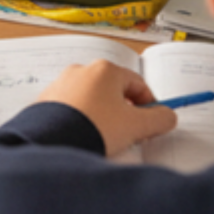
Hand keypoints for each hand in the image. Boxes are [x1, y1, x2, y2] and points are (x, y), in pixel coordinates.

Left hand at [34, 60, 177, 156]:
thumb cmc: (96, 129)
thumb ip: (160, 119)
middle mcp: (81, 71)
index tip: (152, 124)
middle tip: (130, 134)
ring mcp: (61, 84)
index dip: (150, 105)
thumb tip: (167, 116)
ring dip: (104, 117)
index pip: (138, 84)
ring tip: (106, 139)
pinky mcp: (46, 100)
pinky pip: (73, 109)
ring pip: (93, 100)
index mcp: (105, 70)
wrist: (53, 143)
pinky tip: (85, 137)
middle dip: (125, 112)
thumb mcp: (137, 126)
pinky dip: (83, 120)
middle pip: (114, 91)